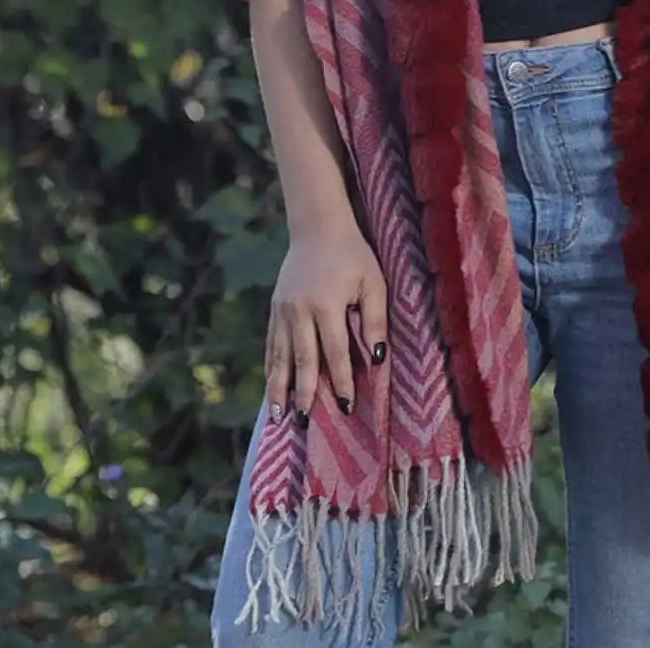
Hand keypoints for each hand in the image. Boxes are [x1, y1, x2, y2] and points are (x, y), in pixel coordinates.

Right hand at [265, 219, 387, 423]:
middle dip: (305, 393)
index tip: (347, 406)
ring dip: (280, 387)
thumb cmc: (353, 255)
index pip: (334, 352)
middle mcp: (300, 310)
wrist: (318, 228)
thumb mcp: (373, 282)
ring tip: (279, 415)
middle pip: (303, 359)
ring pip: (280, 356)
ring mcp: (283, 310)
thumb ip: (373, 320)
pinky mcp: (275, 308)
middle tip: (305, 421)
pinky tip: (271, 386)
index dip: (341, 381)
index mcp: (327, 304)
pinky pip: (271, 343)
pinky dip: (271, 367)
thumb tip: (378, 357)